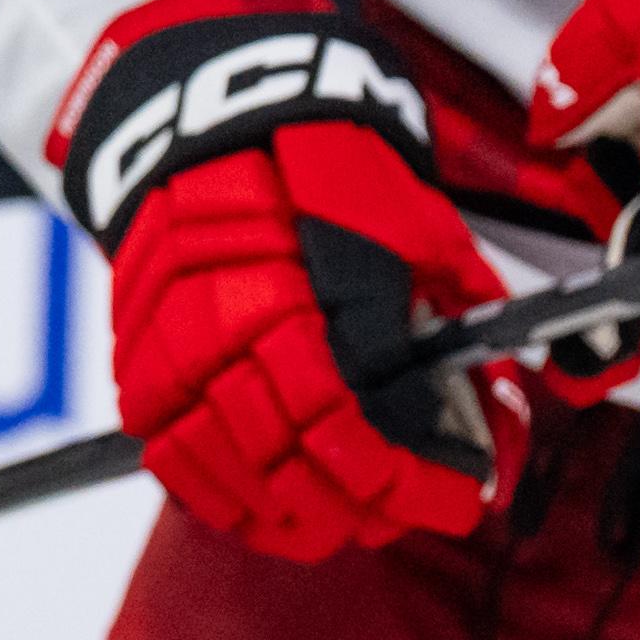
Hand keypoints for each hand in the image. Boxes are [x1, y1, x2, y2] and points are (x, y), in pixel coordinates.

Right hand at [62, 0, 520, 558]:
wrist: (214, 120)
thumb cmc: (321, 164)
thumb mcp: (416, 224)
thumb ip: (456, 313)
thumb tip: (498, 397)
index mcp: (309, 299)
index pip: (356, 435)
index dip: (412, 484)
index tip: (456, 495)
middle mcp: (235, 336)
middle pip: (298, 473)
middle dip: (367, 508)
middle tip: (407, 506)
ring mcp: (178, 357)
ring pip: (236, 482)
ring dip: (302, 518)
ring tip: (347, 519)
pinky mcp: (141, 368)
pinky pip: (175, 465)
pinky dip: (227, 502)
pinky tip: (270, 511)